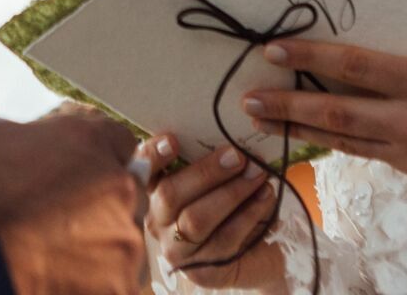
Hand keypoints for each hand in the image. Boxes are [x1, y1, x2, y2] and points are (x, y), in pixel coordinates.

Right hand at [0, 56, 145, 294]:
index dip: (90, 159)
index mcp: (83, 142)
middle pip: (125, 196)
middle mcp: (113, 189)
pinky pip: (119, 289)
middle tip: (53, 226)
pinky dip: (94, 287)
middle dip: (97, 208)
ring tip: (53, 264)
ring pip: (124, 250)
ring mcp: (119, 247)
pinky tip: (56, 284)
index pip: (115, 141)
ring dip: (99, 255)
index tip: (63, 176)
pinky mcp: (114, 292)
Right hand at [140, 134, 285, 289]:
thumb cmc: (230, 206)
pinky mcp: (202, 271)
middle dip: (206, 172)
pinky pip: (224, 240)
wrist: (255, 254)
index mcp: (153, 192)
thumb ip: (210, 161)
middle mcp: (157, 222)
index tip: (172, 141)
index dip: (151, 156)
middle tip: (237, 156)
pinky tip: (265, 196)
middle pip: (170, 195)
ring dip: (232, 193)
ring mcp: (177, 250)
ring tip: (258, 174)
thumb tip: (227, 136)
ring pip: (197, 220)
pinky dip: (249, 214)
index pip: (141, 171)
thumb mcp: (215, 180)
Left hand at [244, 40, 406, 193]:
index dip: (309, 57)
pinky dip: (337, 143)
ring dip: (300, 130)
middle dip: (287, 105)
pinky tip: (310, 135)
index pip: (356, 65)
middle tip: (247, 98)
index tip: (271, 50)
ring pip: (345, 141)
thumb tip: (364, 34)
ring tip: (262, 121)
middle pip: (337, 111)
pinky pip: (369, 154)